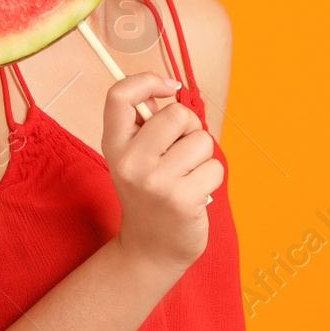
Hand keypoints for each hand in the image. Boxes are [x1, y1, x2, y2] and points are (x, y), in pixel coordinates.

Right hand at [102, 72, 223, 273]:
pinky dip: (211, 178)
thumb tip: (169, 87)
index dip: (147, 81)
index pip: (119, 95)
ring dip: (202, 156)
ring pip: (202, 140)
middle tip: (180, 151)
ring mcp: (155, 182)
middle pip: (177, 114)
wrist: (150, 249)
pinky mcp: (182, 199)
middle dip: (189, 128)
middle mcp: (130, 162)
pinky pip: (215, 167)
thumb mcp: (134, 156)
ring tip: (186, 176)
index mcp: (114, 145)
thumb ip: (146, 123)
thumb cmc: (149, 193)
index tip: (168, 89)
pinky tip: (194, 194)